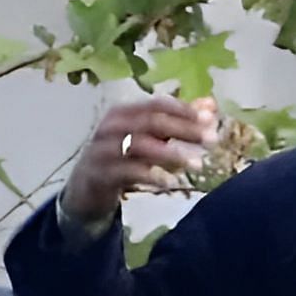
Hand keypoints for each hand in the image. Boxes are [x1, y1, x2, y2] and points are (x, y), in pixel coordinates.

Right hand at [62, 96, 218, 229]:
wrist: (84, 190)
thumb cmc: (120, 161)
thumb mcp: (148, 141)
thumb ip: (176, 125)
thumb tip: (210, 107)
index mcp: (124, 113)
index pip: (157, 105)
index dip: (184, 110)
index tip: (211, 118)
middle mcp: (112, 126)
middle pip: (152, 121)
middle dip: (184, 129)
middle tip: (211, 139)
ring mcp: (104, 149)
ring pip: (140, 145)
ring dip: (171, 153)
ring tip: (197, 163)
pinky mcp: (100, 174)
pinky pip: (127, 172)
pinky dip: (149, 175)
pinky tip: (169, 182)